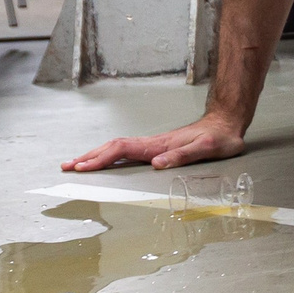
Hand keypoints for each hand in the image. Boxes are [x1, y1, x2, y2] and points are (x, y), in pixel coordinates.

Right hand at [62, 114, 243, 171]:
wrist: (226, 124)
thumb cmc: (220, 138)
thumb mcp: (207, 149)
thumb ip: (183, 155)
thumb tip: (157, 164)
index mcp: (158, 145)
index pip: (122, 150)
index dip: (101, 159)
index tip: (83, 168)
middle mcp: (152, 144)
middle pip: (113, 147)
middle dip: (88, 157)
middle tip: (66, 166)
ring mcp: (152, 145)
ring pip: (117, 148)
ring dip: (95, 156)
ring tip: (76, 163)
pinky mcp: (156, 148)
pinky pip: (126, 152)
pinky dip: (109, 156)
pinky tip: (104, 162)